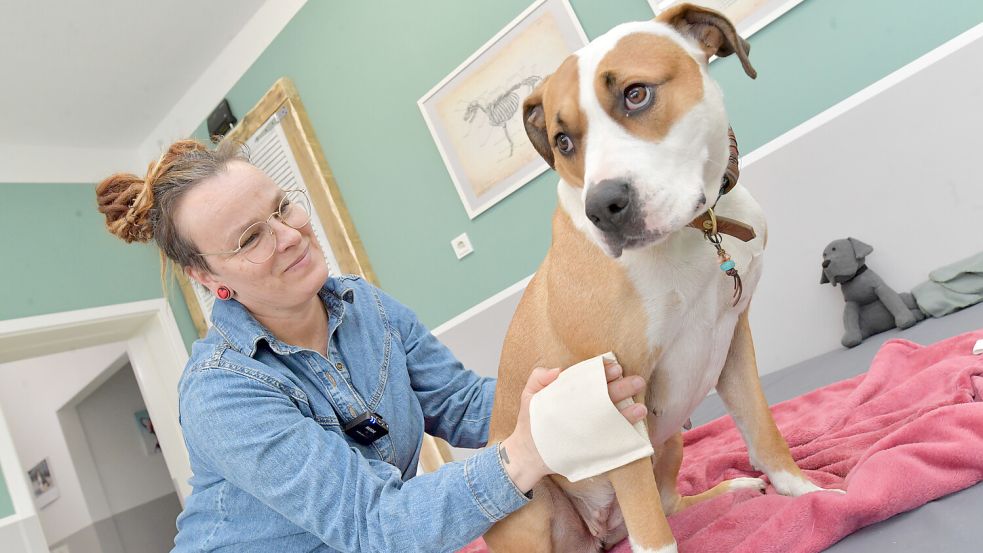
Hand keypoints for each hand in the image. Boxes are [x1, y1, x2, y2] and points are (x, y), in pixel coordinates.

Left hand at [500, 360, 646, 492]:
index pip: (592, 379)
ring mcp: (591, 425)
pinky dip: (622, 433)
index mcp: (574, 393)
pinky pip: (610, 436)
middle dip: (623, 388)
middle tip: (637, 382)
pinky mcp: (593, 442)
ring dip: (628, 411)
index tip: (613, 368)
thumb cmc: (530, 422)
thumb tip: (557, 370)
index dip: (604, 372)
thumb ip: (539, 379)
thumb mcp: (530, 397)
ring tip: (640, 408)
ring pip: (613, 415)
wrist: (527, 454)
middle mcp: (586, 407)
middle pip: (607, 395)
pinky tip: (634, 430)